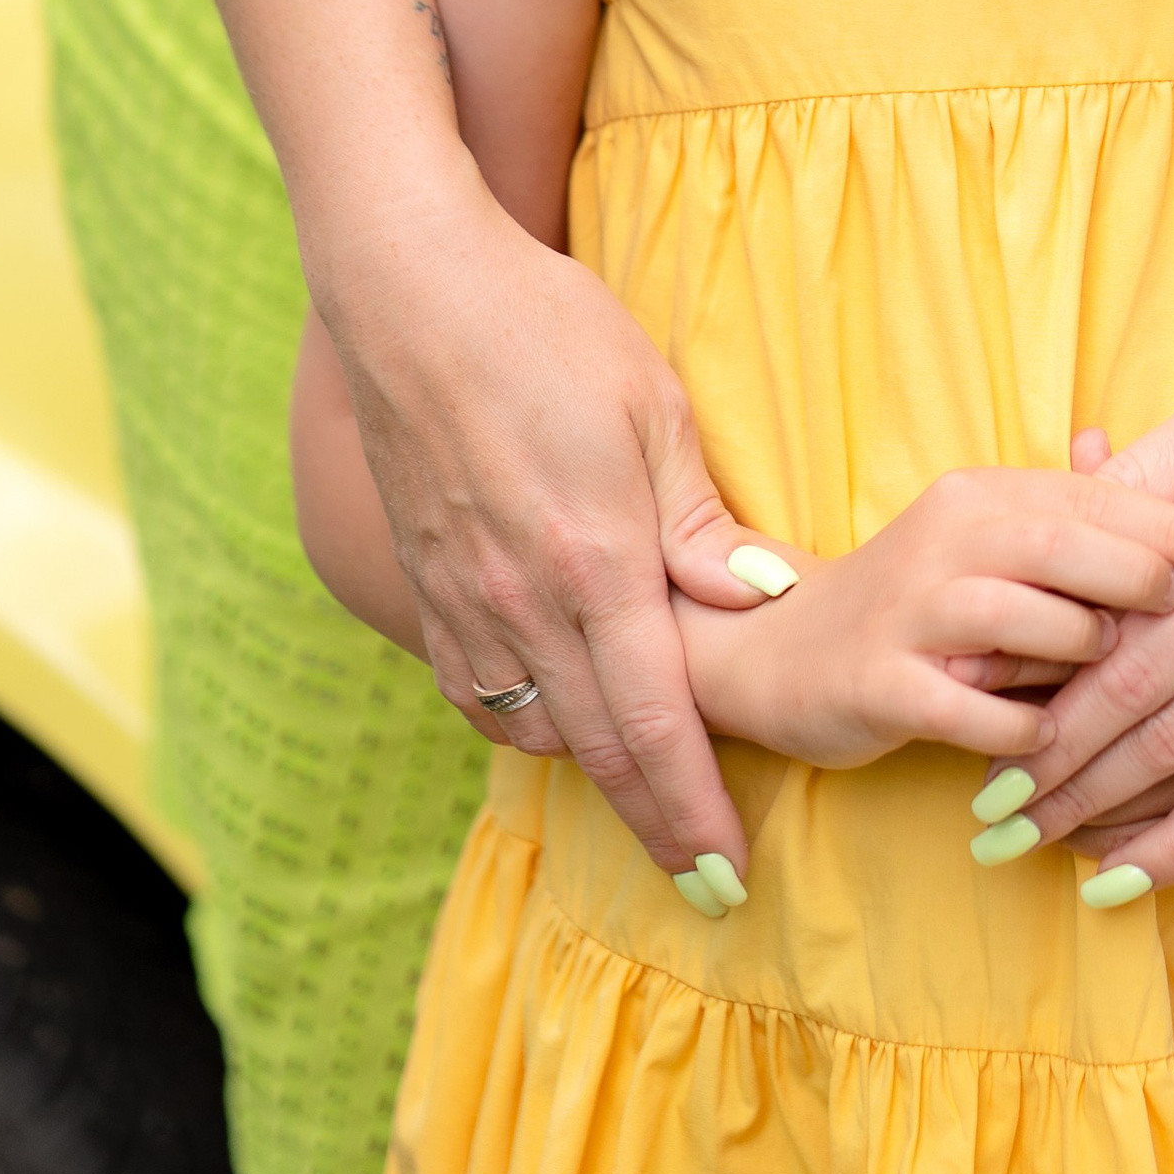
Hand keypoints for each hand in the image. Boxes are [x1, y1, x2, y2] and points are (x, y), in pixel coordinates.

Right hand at [328, 183, 766, 871]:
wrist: (411, 292)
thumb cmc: (548, 330)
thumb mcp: (653, 410)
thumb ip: (701, 525)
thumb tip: (762, 603)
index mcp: (594, 568)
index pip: (656, 725)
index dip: (693, 808)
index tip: (728, 868)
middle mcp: (522, 606)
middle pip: (599, 751)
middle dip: (655, 824)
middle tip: (701, 881)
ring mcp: (463, 600)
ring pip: (534, 728)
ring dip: (594, 774)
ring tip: (647, 801)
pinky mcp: (424, 582)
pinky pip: (475, 690)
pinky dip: (522, 723)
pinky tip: (555, 720)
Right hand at [674, 470, 1173, 772]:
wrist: (782, 655)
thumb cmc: (920, 604)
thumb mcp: (992, 545)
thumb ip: (1075, 516)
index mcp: (984, 497)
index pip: (1094, 496)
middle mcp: (947, 539)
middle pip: (1068, 546)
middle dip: (1143, 579)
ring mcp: (910, 610)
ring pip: (1031, 625)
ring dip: (1083, 660)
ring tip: (1106, 683)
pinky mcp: (882, 684)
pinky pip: (981, 713)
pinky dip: (1026, 733)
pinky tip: (1045, 745)